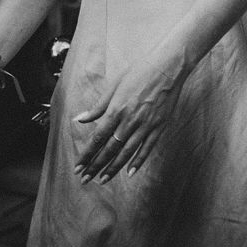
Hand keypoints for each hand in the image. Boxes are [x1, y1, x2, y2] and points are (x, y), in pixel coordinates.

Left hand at [72, 53, 188, 182]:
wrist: (169, 65)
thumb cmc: (140, 71)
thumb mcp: (114, 85)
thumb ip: (98, 106)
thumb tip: (79, 119)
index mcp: (116, 110)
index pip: (97, 138)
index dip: (86, 155)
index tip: (78, 167)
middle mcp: (129, 121)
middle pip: (110, 149)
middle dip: (95, 166)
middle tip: (85, 179)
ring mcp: (146, 125)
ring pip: (126, 152)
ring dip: (113, 168)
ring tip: (103, 180)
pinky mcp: (159, 126)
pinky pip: (147, 148)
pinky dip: (138, 161)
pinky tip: (130, 172)